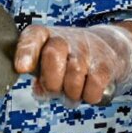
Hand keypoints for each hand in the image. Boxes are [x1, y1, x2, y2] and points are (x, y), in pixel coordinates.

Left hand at [13, 24, 131, 104]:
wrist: (110, 47)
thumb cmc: (68, 59)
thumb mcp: (46, 63)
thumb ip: (38, 76)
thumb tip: (40, 91)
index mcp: (45, 36)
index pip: (33, 37)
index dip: (26, 52)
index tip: (22, 68)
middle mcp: (65, 38)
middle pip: (52, 56)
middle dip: (51, 81)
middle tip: (55, 88)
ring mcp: (87, 51)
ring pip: (73, 79)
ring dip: (71, 93)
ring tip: (73, 89)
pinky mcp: (106, 65)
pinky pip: (92, 90)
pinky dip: (88, 96)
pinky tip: (88, 89)